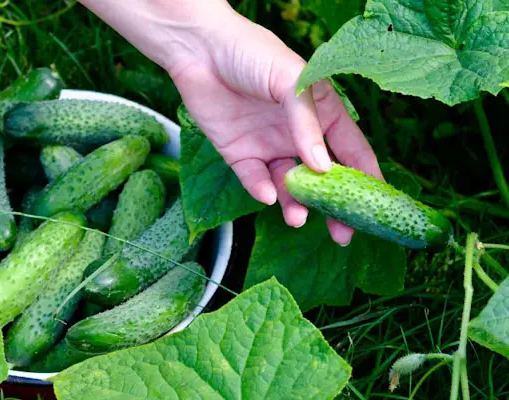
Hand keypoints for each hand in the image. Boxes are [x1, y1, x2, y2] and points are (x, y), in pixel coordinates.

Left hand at [78, 0, 381, 244]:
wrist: (199, 50)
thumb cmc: (251, 53)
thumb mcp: (291, 80)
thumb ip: (308, 123)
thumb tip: (322, 167)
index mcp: (321, 112)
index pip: (352, 149)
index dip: (366, 177)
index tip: (379, 206)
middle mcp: (296, 133)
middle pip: (322, 177)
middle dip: (333, 207)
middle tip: (342, 235)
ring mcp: (268, 145)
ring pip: (288, 184)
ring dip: (295, 203)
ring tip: (297, 217)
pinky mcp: (238, 154)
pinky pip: (254, 180)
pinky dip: (261, 190)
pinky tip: (267, 195)